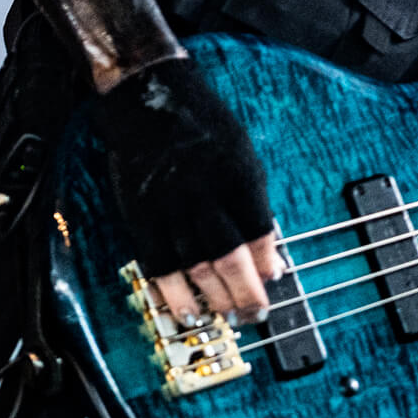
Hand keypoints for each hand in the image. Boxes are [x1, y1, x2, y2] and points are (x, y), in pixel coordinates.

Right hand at [92, 56, 280, 321]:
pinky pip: (158, 264)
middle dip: (245, 291)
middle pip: (229, 256)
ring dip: (213, 298)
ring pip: (195, 266)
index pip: (259, 230)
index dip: (268, 261)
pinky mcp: (141, 217)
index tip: (277, 279)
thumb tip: (266, 245)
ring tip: (227, 317)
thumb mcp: (242, 154)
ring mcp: (170, 208)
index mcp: (237, 177)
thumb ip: (252, 200)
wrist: (150, 100)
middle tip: (256, 312)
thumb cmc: (203, 125)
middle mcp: (204, 196)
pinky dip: (173, 292)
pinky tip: (186, 310)